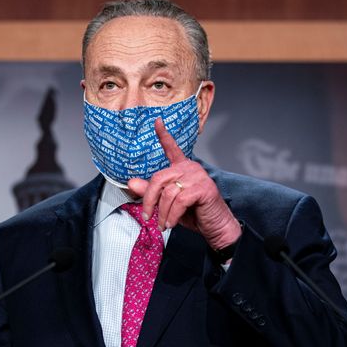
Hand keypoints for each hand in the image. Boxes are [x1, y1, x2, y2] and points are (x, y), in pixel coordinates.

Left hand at [127, 118, 241, 250]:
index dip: (163, 134)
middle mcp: (190, 168)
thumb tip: (131, 183)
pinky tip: (171, 223)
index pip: (171, 148)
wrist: (216, 226)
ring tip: (163, 224)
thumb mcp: (167, 203)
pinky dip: (172, 215)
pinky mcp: (203, 188)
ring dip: (162, 213)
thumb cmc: (194, 213)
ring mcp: (198, 177)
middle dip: (149, 200)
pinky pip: (179, 201)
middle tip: (147, 216)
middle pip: (159, 179)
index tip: (157, 121)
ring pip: (168, 193)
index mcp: (182, 168)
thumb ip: (151, 192)